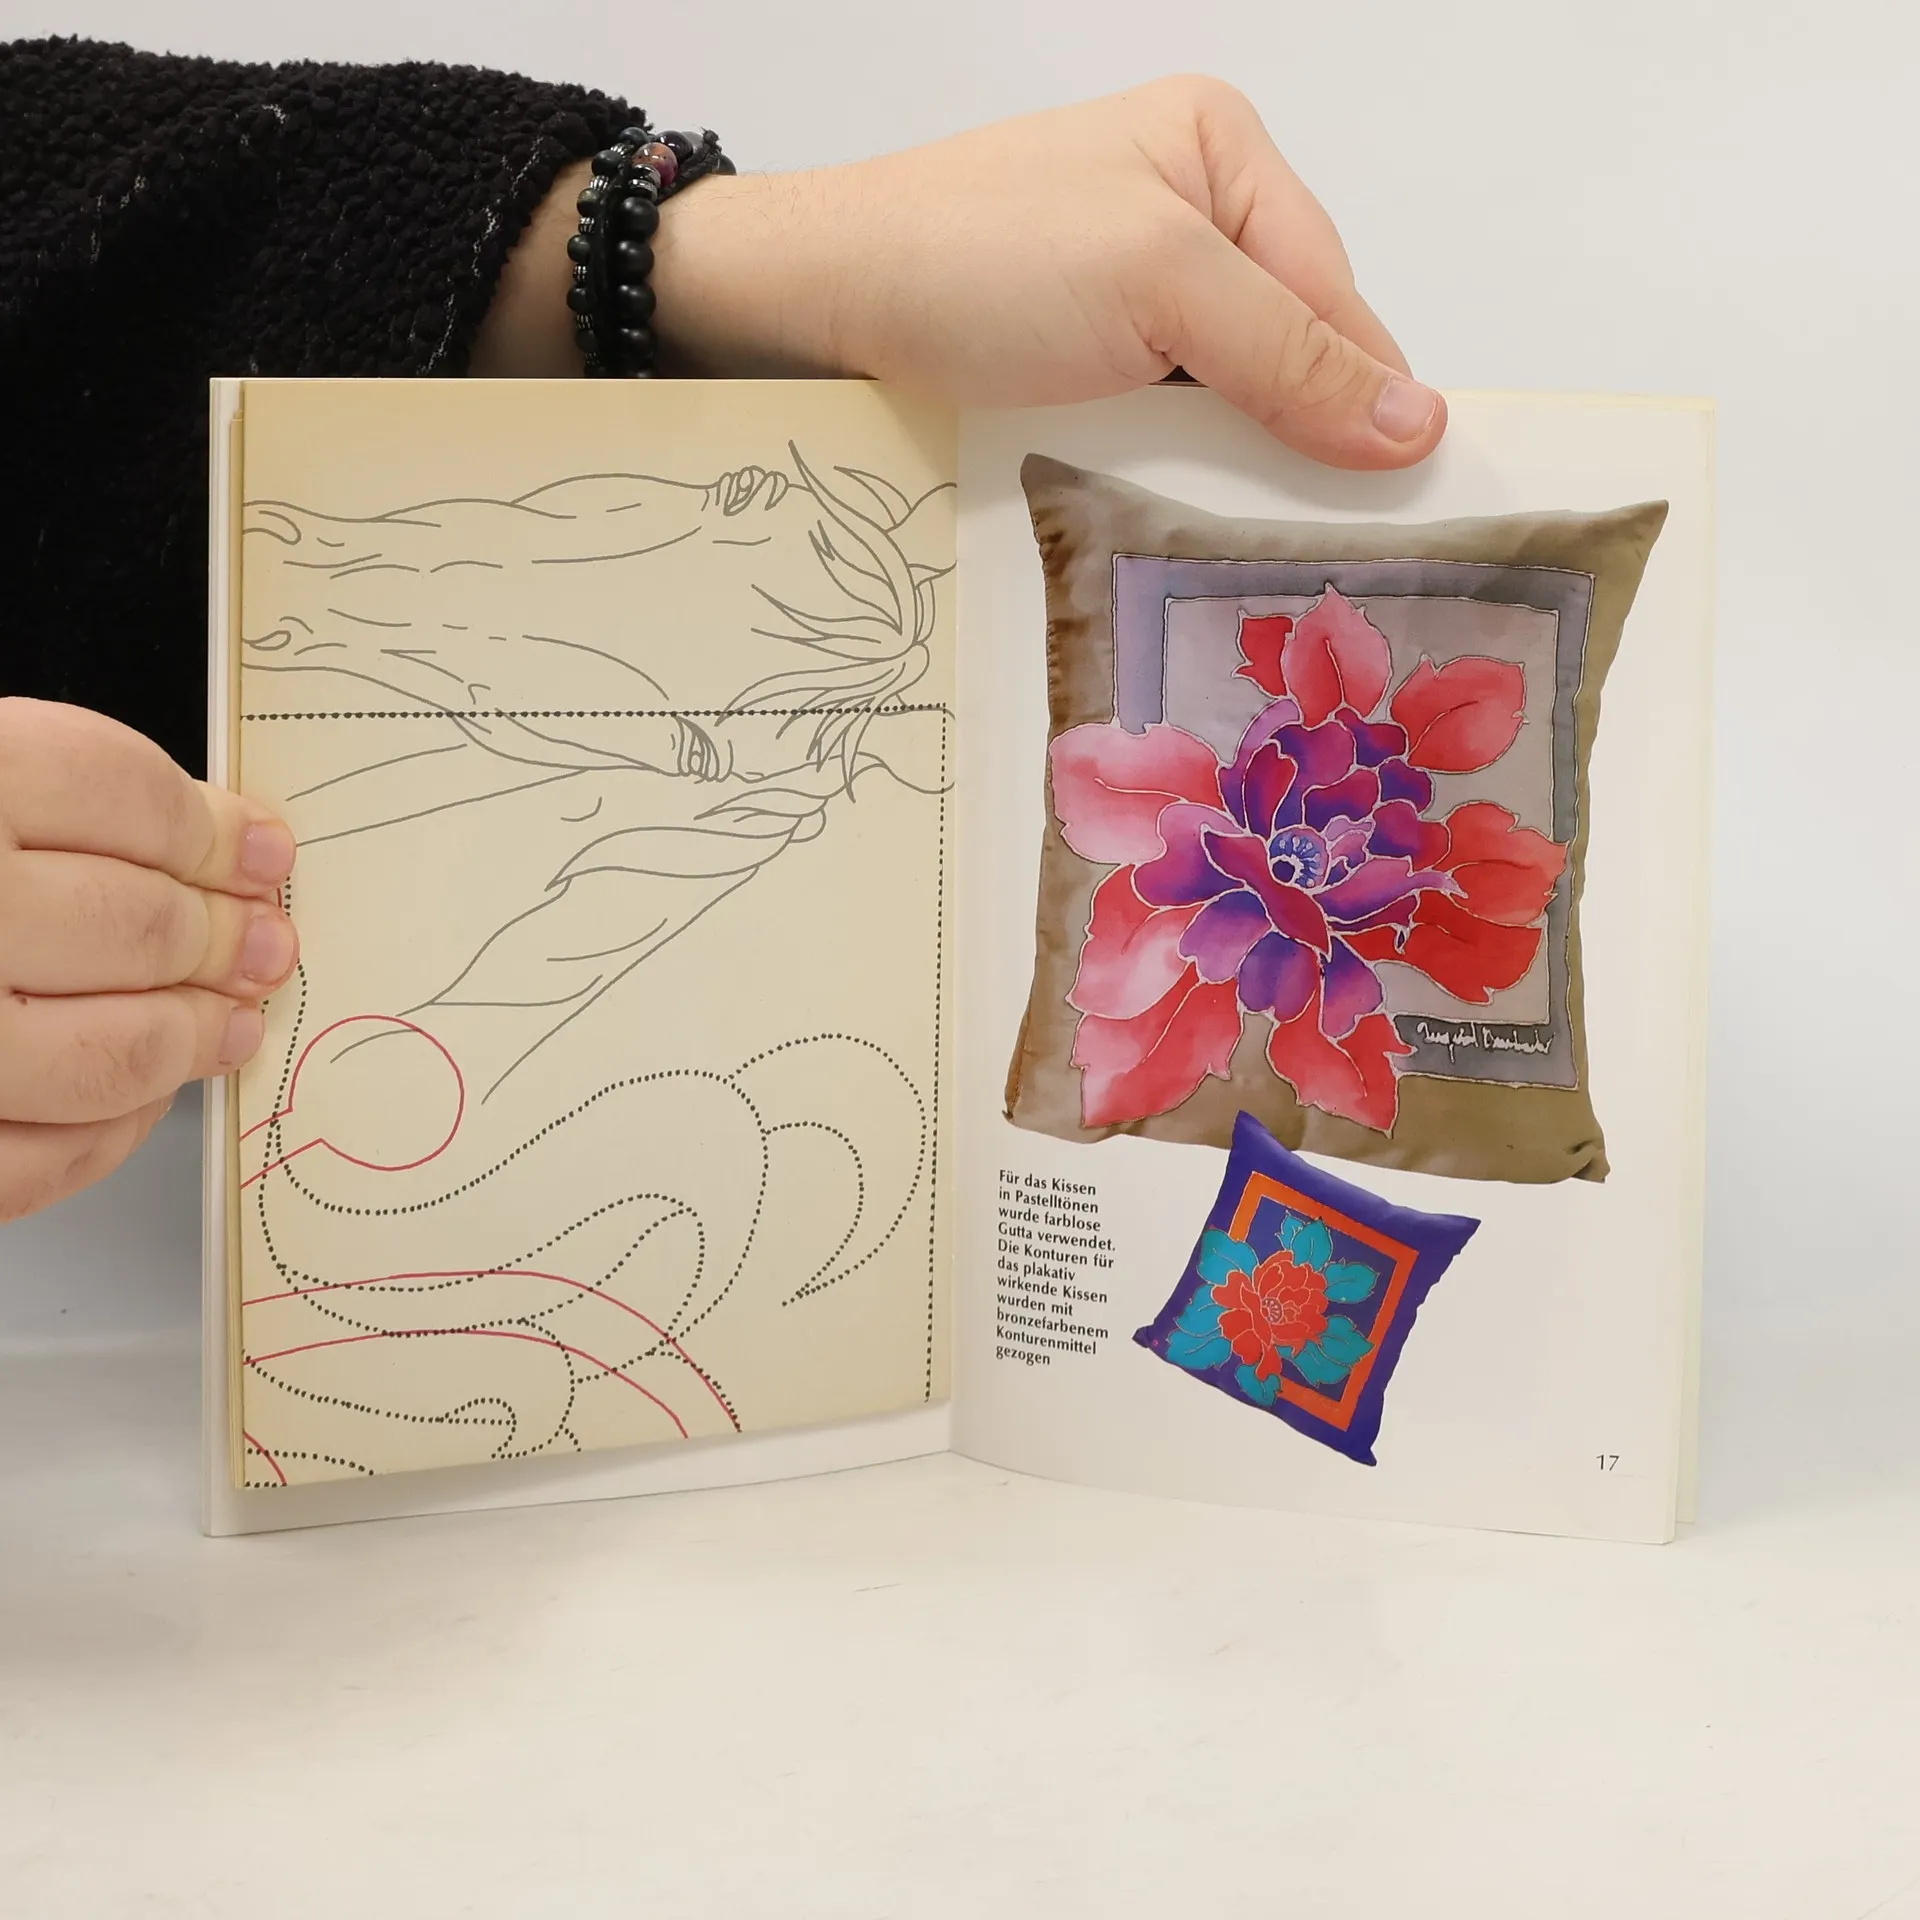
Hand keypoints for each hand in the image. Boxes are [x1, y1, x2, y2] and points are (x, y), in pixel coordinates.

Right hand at [0, 700, 297, 1222]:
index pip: (120, 793)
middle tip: (267, 943)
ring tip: (229, 1020)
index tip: (261, 852)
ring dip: (189, 1039)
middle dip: (223, 938)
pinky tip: (142, 1100)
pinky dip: (109, 1136)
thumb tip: (220, 839)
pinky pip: (34, 1161)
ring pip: (106, 1052)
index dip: (214, 829)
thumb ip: (45, 799)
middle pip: (135, 923)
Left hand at [657, 75, 1442, 468]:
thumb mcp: (1155, 285)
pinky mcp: (1078, 352)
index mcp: (1221, 151)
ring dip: (1223, 463)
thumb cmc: (975, 264)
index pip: (1335, 291)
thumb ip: (1288, 353)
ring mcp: (1125, 286)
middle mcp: (1183, 210)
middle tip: (1306, 536)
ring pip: (1224, 397)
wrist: (815, 304)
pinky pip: (1159, 419)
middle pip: (1285, 348)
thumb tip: (1418, 425)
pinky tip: (1162, 505)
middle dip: (1288, 433)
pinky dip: (1166, 466)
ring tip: (1228, 529)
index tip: (1398, 503)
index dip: (1363, 397)